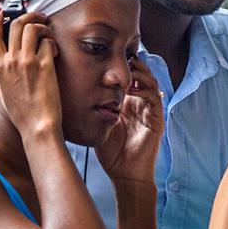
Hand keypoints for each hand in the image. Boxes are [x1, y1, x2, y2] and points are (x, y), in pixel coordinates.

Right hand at [0, 10, 61, 138]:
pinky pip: (48, 42)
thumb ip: (4, 76)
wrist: (36, 126)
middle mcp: (11, 61)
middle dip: (29, 17)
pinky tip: (54, 53)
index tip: (3, 12)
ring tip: (49, 35)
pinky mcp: (45, 66)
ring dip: (43, 27)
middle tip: (40, 18)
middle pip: (15, 25)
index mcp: (0, 67)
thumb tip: (5, 68)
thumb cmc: (23, 114)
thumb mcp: (5, 92)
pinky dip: (52, 43)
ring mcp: (27, 62)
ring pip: (32, 29)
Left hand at [96, 56, 164, 182]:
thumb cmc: (111, 153)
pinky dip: (144, 89)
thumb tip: (70, 92)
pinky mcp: (157, 119)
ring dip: (140, 72)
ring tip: (127, 66)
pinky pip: (155, 98)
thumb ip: (92, 109)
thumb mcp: (98, 124)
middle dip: (132, 62)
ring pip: (150, 81)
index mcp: (128, 103)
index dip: (121, 64)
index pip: (128, 76)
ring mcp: (150, 110)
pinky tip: (131, 87)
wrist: (125, 174)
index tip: (106, 54)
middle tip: (119, 54)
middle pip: (142, 74)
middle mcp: (141, 104)